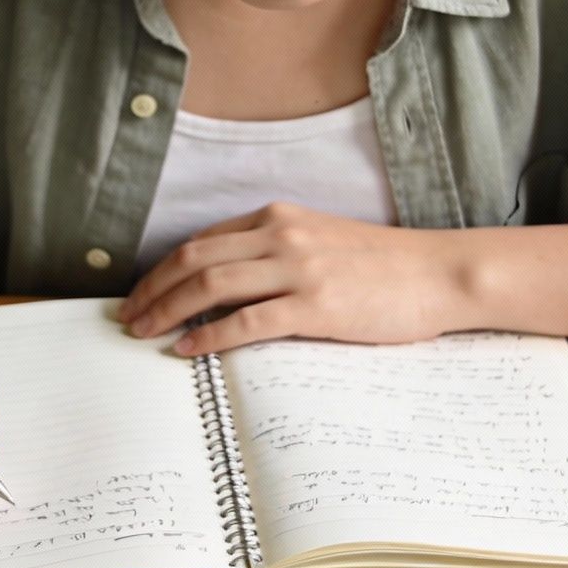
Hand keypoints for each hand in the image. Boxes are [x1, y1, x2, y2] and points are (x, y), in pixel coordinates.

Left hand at [117, 202, 469, 355]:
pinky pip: (246, 321)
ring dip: (168, 311)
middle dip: (152, 290)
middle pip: (194, 259)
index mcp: (279, 217)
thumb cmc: (385, 266)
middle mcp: (282, 235)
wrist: (439, 272)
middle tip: (128, 318)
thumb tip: (228, 285)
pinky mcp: (316, 305)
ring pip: (210, 285)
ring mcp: (298, 269)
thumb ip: (276, 253)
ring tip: (145, 334)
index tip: (142, 293)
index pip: (203, 240)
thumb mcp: (321, 242)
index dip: (163, 269)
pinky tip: (188, 350)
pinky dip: (209, 336)